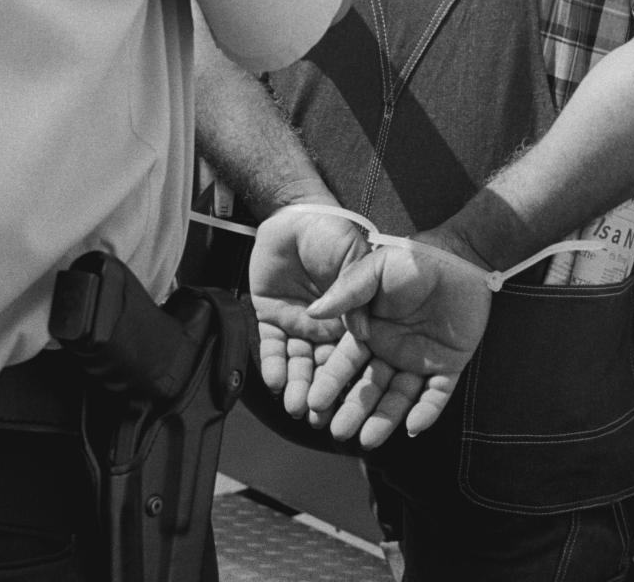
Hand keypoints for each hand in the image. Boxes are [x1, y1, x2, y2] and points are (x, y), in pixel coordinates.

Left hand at [249, 205, 371, 418]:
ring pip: (298, 364)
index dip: (352, 382)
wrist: (295, 214)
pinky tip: (274, 380)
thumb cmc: (333, 232)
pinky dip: (272, 364)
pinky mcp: (272, 319)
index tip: (351, 406)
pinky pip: (271, 347)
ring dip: (297, 385)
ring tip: (295, 405)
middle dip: (323, 394)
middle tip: (321, 419)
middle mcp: (326, 328)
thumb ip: (358, 294)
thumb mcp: (355, 257)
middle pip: (325, 369)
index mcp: (352, 317)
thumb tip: (362, 333)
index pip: (354, 358)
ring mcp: (299, 325)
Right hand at [302, 233, 493, 448]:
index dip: (330, 382)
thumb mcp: (376, 269)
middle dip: (353, 410)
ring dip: (384, 419)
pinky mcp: (449, 365)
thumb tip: (312, 312)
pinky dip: (425, 411)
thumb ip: (347, 291)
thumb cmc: (414, 259)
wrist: (461, 257)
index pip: (346, 363)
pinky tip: (413, 428)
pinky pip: (437, 394)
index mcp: (370, 331)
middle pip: (369, 387)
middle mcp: (391, 350)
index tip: (313, 402)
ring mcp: (420, 360)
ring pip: (399, 397)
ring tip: (367, 441)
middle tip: (337, 432)